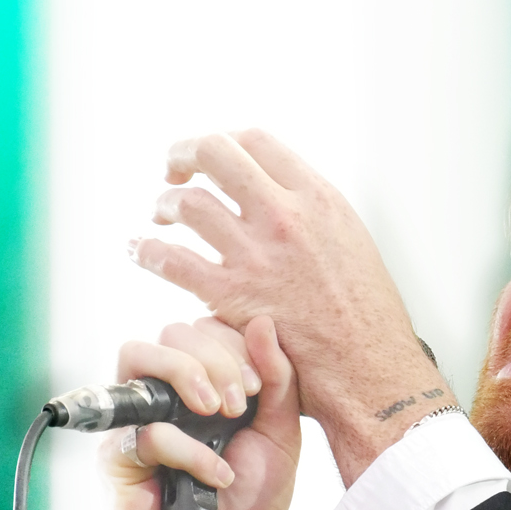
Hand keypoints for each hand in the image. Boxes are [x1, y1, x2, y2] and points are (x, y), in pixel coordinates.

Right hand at [101, 315, 299, 509]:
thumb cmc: (254, 497)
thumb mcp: (281, 432)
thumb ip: (277, 379)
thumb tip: (261, 321)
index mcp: (205, 380)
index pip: (206, 329)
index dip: (234, 346)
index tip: (260, 388)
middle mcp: (166, 393)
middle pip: (171, 333)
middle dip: (214, 359)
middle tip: (241, 404)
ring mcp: (137, 419)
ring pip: (136, 355)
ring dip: (186, 373)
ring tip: (221, 413)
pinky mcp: (117, 458)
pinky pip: (141, 430)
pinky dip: (186, 449)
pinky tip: (216, 474)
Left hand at [128, 129, 457, 483]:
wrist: (368, 368)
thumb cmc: (364, 316)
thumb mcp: (351, 242)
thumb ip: (312, 214)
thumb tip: (278, 196)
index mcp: (318, 198)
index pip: (255, 141)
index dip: (224, 142)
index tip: (212, 161)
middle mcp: (285, 216)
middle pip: (214, 152)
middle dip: (184, 154)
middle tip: (174, 171)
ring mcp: (256, 255)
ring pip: (187, 203)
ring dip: (164, 205)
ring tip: (161, 217)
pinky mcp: (231, 295)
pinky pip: (171, 260)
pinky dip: (148, 251)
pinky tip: (142, 251)